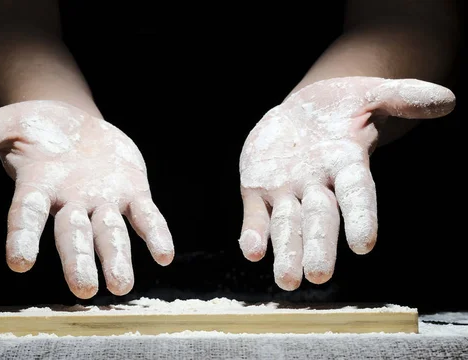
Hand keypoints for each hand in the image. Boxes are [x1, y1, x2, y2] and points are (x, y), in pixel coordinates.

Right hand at [0, 100, 173, 298]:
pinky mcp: (131, 192)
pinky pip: (145, 215)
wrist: (74, 124)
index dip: (23, 237)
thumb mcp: (8, 123)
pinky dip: (154, 233)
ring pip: (110, 233)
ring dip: (117, 258)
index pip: (26, 216)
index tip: (19, 262)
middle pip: (73, 235)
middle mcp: (70, 203)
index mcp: (37, 188)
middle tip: (85, 289)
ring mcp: (102, 201)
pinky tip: (164, 253)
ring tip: (122, 286)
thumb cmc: (36, 128)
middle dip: (79, 261)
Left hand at [238, 77, 454, 289]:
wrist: (304, 111)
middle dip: (319, 246)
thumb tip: (446, 99)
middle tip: (318, 276)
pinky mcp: (257, 188)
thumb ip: (403, 98)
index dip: (360, 218)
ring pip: (287, 225)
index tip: (364, 245)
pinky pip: (255, 214)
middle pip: (320, 219)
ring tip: (286, 280)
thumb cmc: (345, 106)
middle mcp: (318, 185)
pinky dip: (253, 233)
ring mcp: (287, 190)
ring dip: (286, 252)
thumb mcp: (373, 94)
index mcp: (347, 164)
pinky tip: (251, 251)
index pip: (357, 195)